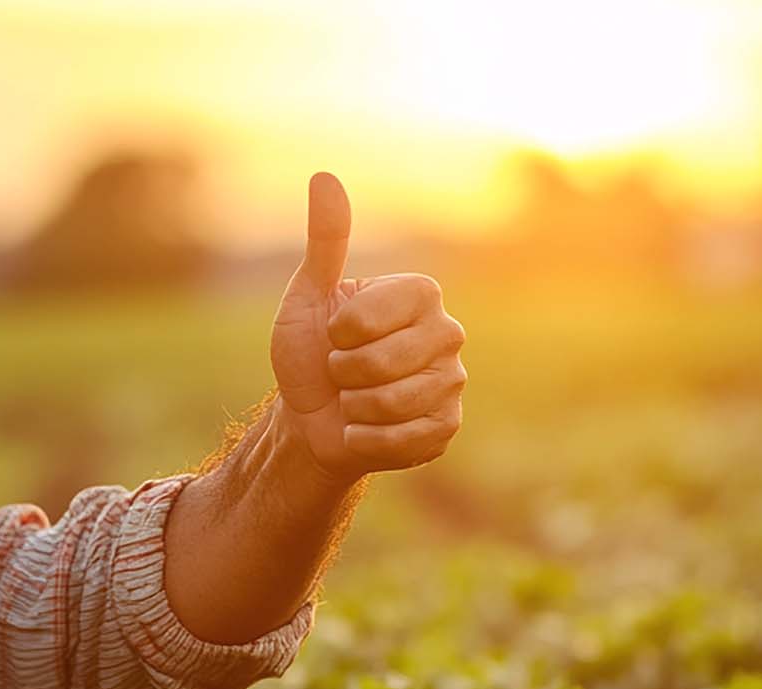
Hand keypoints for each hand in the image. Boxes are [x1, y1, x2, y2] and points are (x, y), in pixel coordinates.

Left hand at [269, 172, 466, 480]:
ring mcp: (453, 383)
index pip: (370, 318)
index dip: (339, 333)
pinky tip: (366, 430)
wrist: (310, 418)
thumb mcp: (308, 296)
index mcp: (422, 294)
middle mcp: (448, 333)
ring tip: (355, 400)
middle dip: (344, 374)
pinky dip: (367, 440)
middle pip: (382, 364)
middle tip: (343, 371)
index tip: (336, 334)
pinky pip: (404, 439)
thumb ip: (325, 240)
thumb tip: (324, 176)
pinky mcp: (447, 427)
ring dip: (354, 409)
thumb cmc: (310, 352)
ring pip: (392, 403)